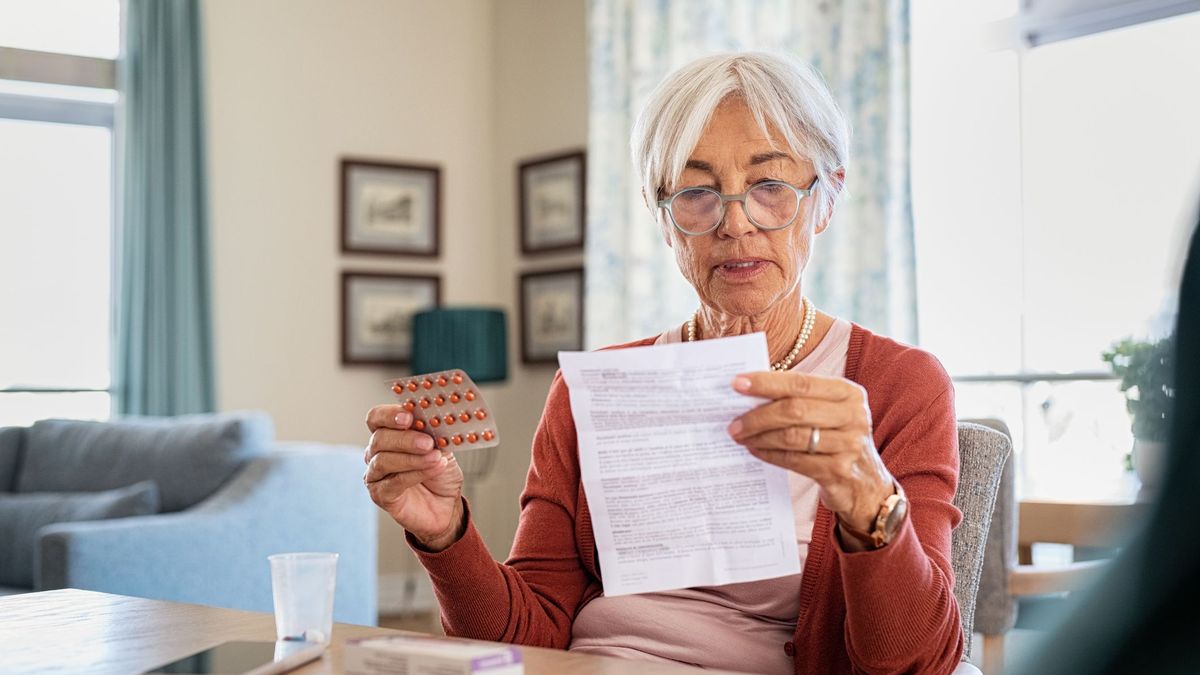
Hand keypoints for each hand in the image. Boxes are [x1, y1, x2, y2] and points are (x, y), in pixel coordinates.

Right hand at [364, 405, 465, 550]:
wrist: (447, 505)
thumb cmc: (440, 474)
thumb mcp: (442, 447)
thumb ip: (434, 434)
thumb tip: (435, 420)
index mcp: (388, 434)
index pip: (377, 418)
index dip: (389, 415)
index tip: (409, 416)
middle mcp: (376, 452)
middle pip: (379, 438)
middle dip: (405, 438)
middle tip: (427, 442)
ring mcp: (375, 474)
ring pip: (383, 460)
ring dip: (412, 458)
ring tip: (435, 457)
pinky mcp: (381, 495)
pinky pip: (394, 482)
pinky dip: (416, 474)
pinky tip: (434, 469)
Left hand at [727, 372, 892, 533]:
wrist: (867, 485)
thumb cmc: (837, 439)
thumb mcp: (830, 412)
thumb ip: (800, 399)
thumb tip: (750, 392)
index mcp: (849, 393)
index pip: (801, 383)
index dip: (766, 382)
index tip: (736, 384)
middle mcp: (853, 416)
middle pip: (794, 410)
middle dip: (758, 415)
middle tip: (732, 422)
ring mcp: (848, 445)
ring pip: (791, 437)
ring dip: (759, 436)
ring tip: (740, 436)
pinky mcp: (838, 471)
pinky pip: (794, 460)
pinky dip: (769, 454)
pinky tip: (755, 450)